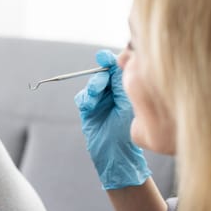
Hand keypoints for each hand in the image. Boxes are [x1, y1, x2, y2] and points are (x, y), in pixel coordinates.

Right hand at [74, 49, 150, 189]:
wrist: (116, 153)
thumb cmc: (128, 129)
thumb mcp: (128, 101)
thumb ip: (122, 81)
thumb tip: (119, 59)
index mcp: (126, 89)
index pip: (118, 69)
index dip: (110, 61)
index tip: (104, 57)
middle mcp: (113, 93)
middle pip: (103, 74)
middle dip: (100, 76)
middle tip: (102, 83)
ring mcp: (100, 101)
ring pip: (92, 85)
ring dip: (92, 87)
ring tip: (95, 94)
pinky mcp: (88, 110)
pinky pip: (82, 98)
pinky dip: (85, 99)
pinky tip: (89, 105)